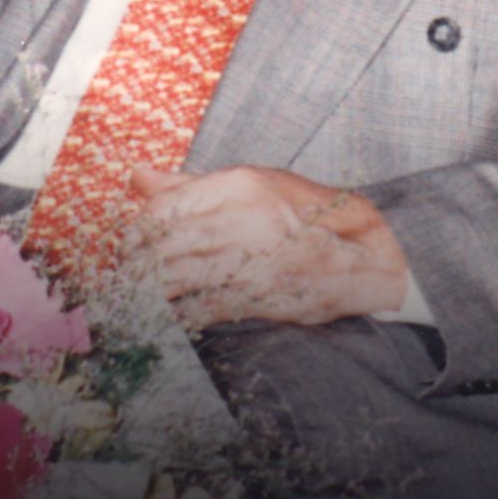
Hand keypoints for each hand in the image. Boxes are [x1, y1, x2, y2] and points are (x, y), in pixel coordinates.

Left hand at [129, 165, 407, 329]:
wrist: (370, 255)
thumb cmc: (308, 216)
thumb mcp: (256, 184)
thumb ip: (192, 186)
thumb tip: (138, 178)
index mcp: (237, 184)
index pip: (161, 208)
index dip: (135, 233)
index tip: (131, 249)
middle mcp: (239, 218)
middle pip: (159, 244)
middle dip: (134, 267)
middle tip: (127, 281)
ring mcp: (249, 258)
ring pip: (171, 277)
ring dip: (147, 294)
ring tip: (138, 302)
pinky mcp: (258, 296)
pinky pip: (198, 308)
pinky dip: (175, 317)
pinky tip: (167, 321)